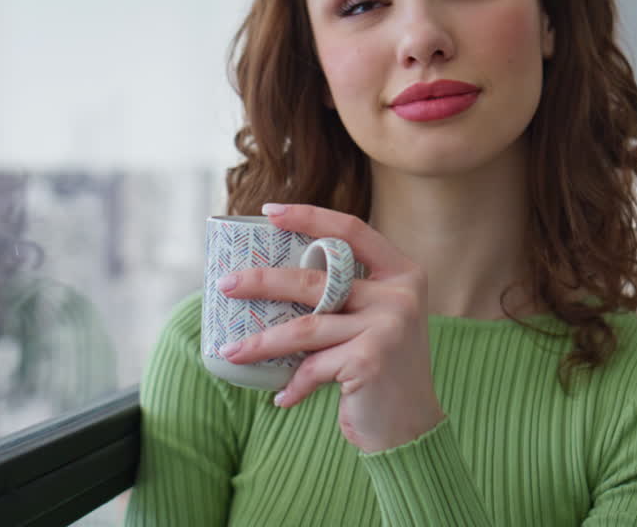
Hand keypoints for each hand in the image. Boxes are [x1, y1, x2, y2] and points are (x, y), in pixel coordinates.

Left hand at [218, 203, 444, 452]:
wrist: (410, 425)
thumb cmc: (381, 366)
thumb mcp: (374, 319)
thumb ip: (345, 294)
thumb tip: (273, 276)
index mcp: (402, 272)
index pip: (351, 230)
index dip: (310, 216)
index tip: (270, 212)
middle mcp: (400, 294)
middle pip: (317, 279)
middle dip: (263, 281)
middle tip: (226, 284)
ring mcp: (388, 326)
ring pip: (305, 326)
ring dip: (261, 342)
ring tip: (230, 350)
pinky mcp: (371, 360)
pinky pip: (314, 366)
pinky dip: (293, 384)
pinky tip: (280, 397)